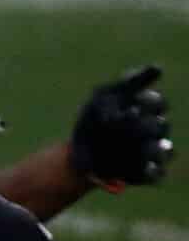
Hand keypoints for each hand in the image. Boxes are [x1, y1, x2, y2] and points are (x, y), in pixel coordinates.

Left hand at [70, 66, 169, 189]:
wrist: (77, 152)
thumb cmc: (92, 120)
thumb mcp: (103, 96)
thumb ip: (131, 82)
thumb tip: (159, 67)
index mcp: (146, 110)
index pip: (157, 103)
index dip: (143, 105)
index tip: (125, 108)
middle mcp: (153, 130)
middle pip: (160, 126)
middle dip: (139, 127)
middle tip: (116, 130)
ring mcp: (153, 151)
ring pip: (163, 149)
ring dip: (145, 148)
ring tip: (124, 148)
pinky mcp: (148, 171)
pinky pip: (157, 173)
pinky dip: (147, 172)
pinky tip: (130, 170)